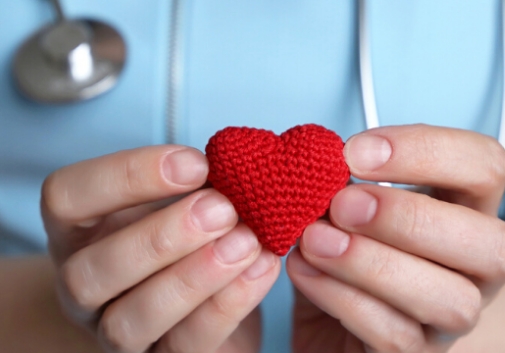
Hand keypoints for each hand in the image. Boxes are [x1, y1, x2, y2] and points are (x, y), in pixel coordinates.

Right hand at [41, 146, 279, 352]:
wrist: (195, 295)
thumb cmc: (183, 232)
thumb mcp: (179, 199)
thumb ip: (196, 183)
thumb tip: (236, 164)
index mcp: (78, 231)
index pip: (66, 198)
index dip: (127, 175)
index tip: (196, 163)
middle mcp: (83, 287)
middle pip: (89, 272)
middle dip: (161, 237)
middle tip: (221, 208)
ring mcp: (114, 331)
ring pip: (128, 322)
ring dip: (192, 278)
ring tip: (245, 241)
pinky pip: (185, 345)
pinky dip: (227, 305)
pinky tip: (261, 267)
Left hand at [287, 125, 504, 351]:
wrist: (326, 320)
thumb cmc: (342, 254)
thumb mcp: (345, 210)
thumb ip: (345, 186)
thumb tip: (323, 165)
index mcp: (462, 213)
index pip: (483, 168)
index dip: (427, 152)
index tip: (357, 153)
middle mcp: (472, 268)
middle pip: (490, 243)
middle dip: (408, 216)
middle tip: (343, 204)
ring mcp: (449, 318)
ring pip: (450, 299)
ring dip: (372, 262)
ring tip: (316, 240)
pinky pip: (394, 334)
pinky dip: (342, 297)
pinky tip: (305, 271)